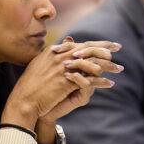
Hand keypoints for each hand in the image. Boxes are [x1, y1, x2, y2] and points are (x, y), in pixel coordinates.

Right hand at [2, 37, 120, 129]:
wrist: (23, 101)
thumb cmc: (31, 85)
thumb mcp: (41, 64)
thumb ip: (56, 53)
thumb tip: (68, 42)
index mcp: (54, 51)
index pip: (81, 43)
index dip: (96, 42)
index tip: (108, 43)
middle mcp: (60, 56)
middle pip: (89, 49)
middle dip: (106, 48)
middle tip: (119, 48)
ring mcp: (63, 68)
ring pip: (92, 63)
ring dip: (108, 66)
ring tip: (119, 69)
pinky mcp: (66, 82)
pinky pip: (89, 80)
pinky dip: (101, 81)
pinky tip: (110, 83)